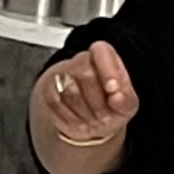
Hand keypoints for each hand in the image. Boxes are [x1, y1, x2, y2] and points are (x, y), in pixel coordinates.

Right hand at [28, 42, 139, 173]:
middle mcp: (80, 60)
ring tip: (93, 119)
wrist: (89, 120)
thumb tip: (117, 97)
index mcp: (103, 56)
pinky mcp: (47, 90)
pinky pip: (56, 104)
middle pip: (86, 74)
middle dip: (97, 101)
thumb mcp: (126, 105)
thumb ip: (126, 100)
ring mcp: (61, 74)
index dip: (107, 70)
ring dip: (84, 113)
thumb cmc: (110, 106)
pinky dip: (70, 118)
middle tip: (104, 115)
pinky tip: (79, 121)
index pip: (101, 51)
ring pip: (69, 91)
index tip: (113, 89)